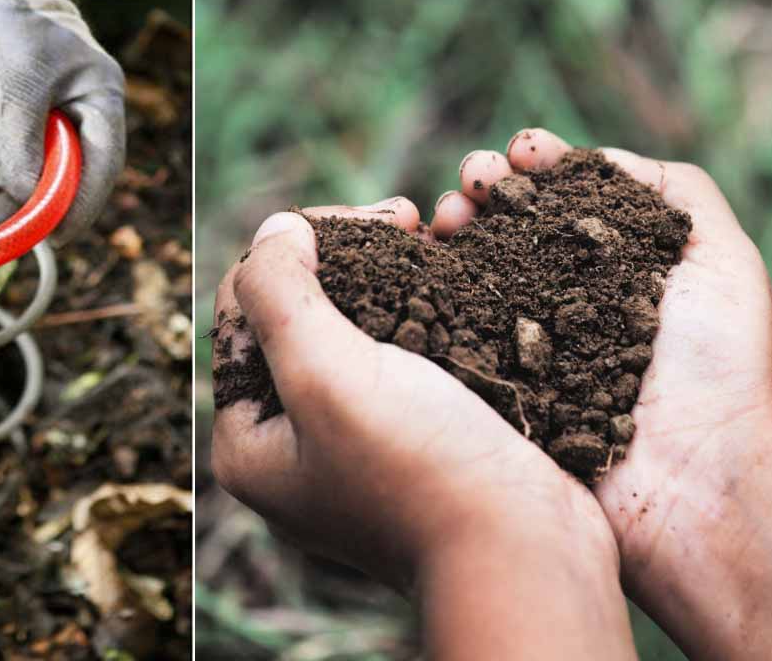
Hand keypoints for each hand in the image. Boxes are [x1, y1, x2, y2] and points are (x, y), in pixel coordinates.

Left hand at [0, 0, 125, 243]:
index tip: (50, 239)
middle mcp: (82, 108)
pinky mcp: (19, 103)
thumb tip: (22, 198)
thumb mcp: (15, 77)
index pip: (101, 169)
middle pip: (62, 172)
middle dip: (23, 183)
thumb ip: (20, 139)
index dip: (79, 209)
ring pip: (24, 154)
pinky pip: (0, 134)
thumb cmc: (10, 13)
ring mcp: (51, 107)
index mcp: (101, 99)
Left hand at [212, 203, 634, 659]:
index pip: (242, 313)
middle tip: (401, 217)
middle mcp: (290, 446)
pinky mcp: (410, 442)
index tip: (362, 218)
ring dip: (384, 274)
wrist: (530, 553)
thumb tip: (272, 229)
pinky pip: (398, 356)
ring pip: (352, 331)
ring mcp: (351, 446)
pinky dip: (420, 309)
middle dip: (345, 257)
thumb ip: (280, 295)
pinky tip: (451, 272)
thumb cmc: (422, 470)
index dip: (291, 249)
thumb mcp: (326, 374)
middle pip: (294, 320)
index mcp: (247, 442)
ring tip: (428, 232)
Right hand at [442, 129, 771, 660]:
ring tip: (444, 214)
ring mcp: (515, 343)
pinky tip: (422, 256)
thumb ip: (674, 192)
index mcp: (611, 271)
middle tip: (473, 177)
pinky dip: (424, 285)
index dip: (537, 166)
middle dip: (484, 187)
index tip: (523, 149)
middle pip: (504, 226)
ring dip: (449, 225)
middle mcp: (558, 301)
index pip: (561, 200)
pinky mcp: (482, 384)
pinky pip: (443, 326)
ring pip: (465, 267)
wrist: (688, 490)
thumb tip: (596, 157)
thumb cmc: (718, 374)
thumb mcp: (722, 262)